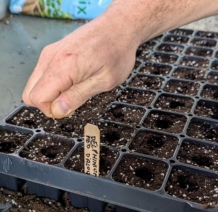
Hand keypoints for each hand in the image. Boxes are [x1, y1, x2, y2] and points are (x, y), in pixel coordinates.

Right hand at [22, 15, 138, 117]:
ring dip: (51, 94)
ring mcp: (50, 53)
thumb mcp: (103, 81)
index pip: (38, 98)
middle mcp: (50, 58)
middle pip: (31, 93)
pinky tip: (72, 81)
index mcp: (62, 67)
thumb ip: (77, 96)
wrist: (118, 27)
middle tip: (72, 101)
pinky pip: (43, 75)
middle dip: (49, 104)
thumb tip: (57, 110)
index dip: (53, 109)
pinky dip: (53, 84)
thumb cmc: (116, 52)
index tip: (70, 108)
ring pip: (35, 85)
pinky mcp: (53, 51)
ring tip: (75, 89)